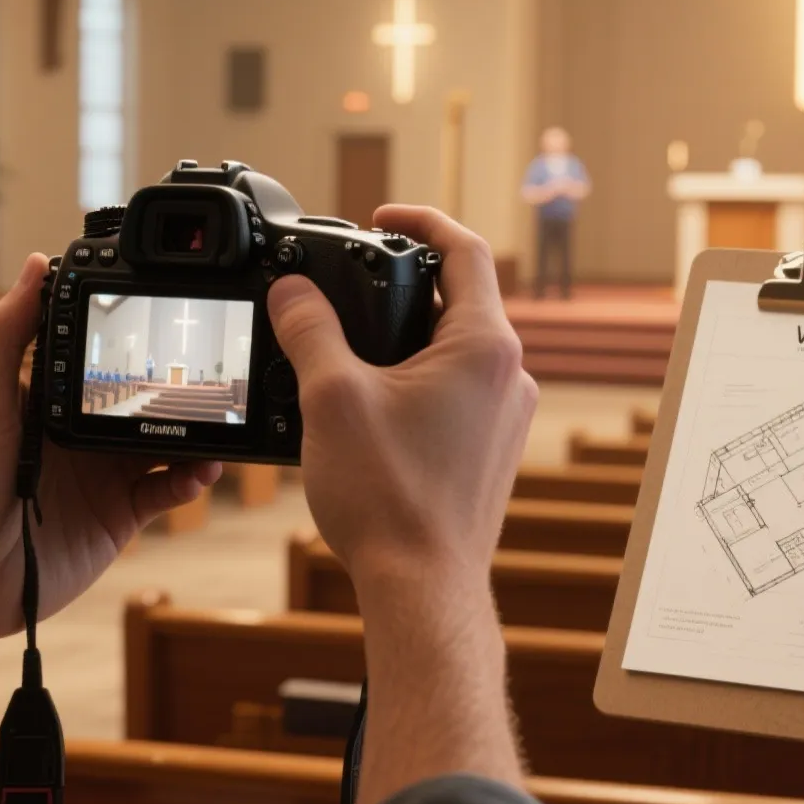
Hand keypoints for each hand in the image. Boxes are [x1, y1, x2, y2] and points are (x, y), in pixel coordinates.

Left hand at [0, 255, 220, 644]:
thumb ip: (7, 334)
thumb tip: (35, 264)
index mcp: (49, 401)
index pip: (99, 360)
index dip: (131, 342)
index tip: (165, 317)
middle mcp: (81, 434)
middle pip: (141, 401)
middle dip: (175, 388)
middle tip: (208, 370)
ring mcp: (103, 476)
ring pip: (164, 444)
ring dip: (194, 433)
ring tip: (218, 420)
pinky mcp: (119, 516)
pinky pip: (165, 491)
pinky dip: (189, 480)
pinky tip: (202, 471)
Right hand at [267, 206, 536, 604]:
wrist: (422, 588)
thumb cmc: (390, 500)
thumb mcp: (331, 397)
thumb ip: (310, 330)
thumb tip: (293, 290)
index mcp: (484, 347)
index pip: (465, 250)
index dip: (421, 220)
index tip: (383, 216)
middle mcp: (510, 377)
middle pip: (463, 299)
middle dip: (406, 282)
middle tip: (354, 282)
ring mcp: (506, 418)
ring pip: (460, 349)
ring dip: (411, 335)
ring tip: (354, 345)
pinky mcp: (493, 452)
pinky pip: (460, 391)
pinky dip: (420, 378)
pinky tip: (373, 402)